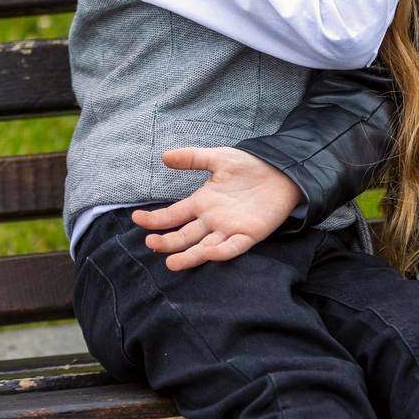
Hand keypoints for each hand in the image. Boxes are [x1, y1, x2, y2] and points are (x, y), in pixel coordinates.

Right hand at [130, 148, 302, 271]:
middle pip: (185, 235)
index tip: (137, 219)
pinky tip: (209, 252)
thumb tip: (164, 156)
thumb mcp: (218, 158)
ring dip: (189, 255)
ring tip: (170, 262)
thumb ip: (193, 158)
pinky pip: (233, 246)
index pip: (174, 215)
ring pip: (204, 246)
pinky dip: (222, 251)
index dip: (156, 219)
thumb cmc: (249, 166)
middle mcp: (212, 220)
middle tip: (151, 243)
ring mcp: (229, 228)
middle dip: (167, 241)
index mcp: (202, 203)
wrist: (282, 170)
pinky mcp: (249, 234)